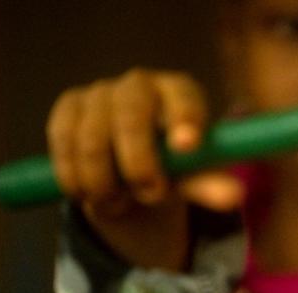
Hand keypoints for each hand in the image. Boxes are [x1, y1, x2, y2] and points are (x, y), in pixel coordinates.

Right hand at [46, 68, 243, 270]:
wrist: (128, 169)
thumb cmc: (172, 167)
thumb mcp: (193, 178)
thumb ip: (209, 184)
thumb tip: (234, 196)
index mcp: (180, 92)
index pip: (184, 97)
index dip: (185, 118)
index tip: (187, 148)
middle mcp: (139, 83)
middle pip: (131, 117)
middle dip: (139, 165)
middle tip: (150, 196)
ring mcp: (100, 92)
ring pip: (92, 140)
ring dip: (104, 183)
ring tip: (118, 204)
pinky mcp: (69, 107)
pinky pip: (63, 144)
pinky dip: (74, 177)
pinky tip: (88, 194)